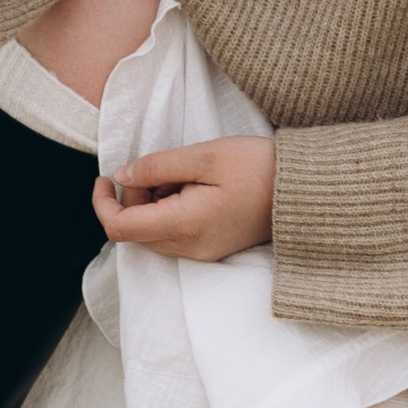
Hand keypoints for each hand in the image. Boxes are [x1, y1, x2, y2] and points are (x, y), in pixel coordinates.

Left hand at [89, 135, 275, 264]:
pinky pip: (173, 235)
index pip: (121, 228)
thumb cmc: (258, 167)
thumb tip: (122, 177)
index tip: (104, 176)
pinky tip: (191, 187)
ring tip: (179, 175)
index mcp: (185, 225)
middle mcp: (190, 248)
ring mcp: (202, 252)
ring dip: (151, 204)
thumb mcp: (204, 155)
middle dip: (132, 198)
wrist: (304, 190)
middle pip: (135, 232)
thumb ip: (157, 167)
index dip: (102, 202)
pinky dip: (168, 211)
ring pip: (153, 234)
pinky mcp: (212, 247)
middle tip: (155, 168)